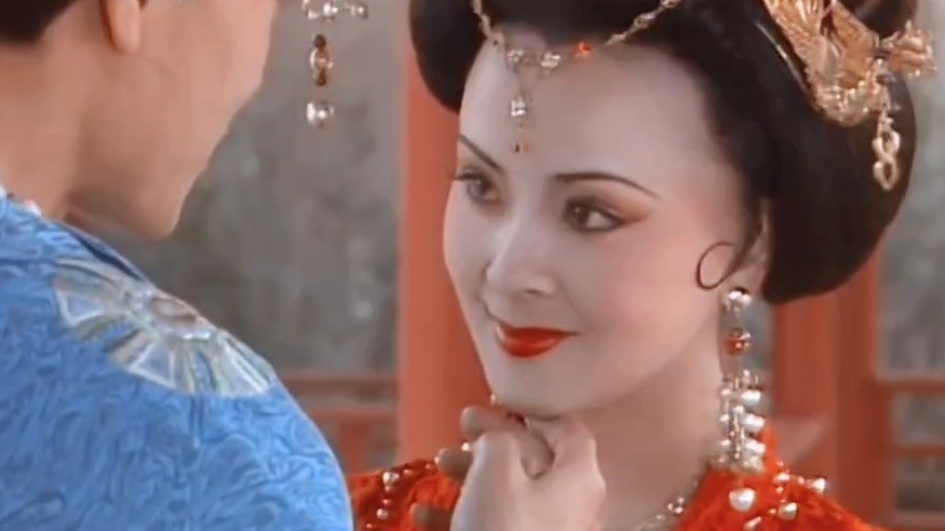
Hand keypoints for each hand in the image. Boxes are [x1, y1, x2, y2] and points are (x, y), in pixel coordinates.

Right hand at [413, 406, 603, 530]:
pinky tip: (427, 516)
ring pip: (512, 496)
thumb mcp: (496, 470)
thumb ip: (497, 439)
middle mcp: (574, 507)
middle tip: (461, 427)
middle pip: (536, 462)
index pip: (567, 429)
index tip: (498, 400)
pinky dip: (465, 516)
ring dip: (474, 476)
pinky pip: (497, 527)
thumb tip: (496, 434)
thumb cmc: (505, 529)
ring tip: (439, 464)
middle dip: (493, 442)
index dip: (533, 410)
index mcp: (580, 477)